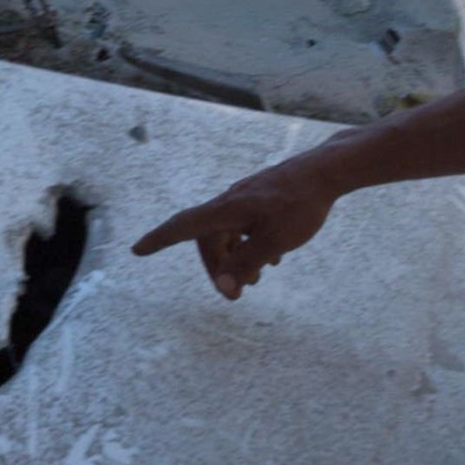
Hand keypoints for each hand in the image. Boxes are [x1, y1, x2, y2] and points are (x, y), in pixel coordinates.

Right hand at [130, 163, 341, 298]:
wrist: (327, 171)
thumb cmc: (300, 205)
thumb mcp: (274, 241)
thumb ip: (247, 264)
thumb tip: (224, 286)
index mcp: (226, 210)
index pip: (183, 226)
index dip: (159, 239)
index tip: (137, 250)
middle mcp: (230, 202)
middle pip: (208, 239)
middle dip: (218, 267)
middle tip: (236, 294)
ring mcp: (246, 198)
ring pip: (229, 233)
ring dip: (236, 258)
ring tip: (257, 279)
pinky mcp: (262, 198)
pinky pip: (245, 225)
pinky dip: (251, 244)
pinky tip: (273, 258)